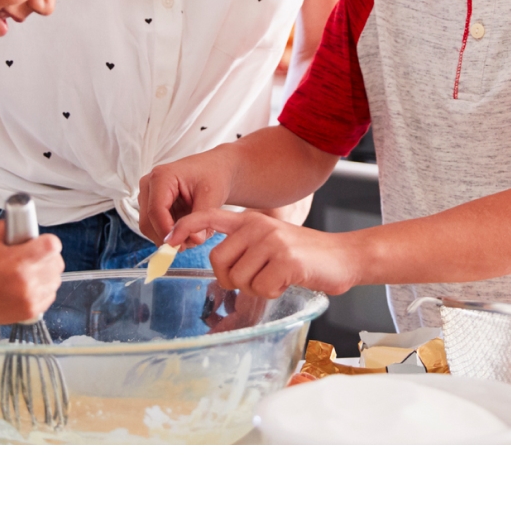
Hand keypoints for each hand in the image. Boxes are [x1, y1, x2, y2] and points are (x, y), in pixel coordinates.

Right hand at [0, 226, 62, 322]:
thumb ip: (8, 226)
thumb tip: (22, 222)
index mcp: (20, 261)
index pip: (53, 245)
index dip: (48, 241)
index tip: (42, 242)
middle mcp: (28, 282)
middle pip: (57, 263)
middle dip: (49, 257)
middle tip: (39, 256)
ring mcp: (30, 299)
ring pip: (56, 280)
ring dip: (48, 274)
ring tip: (34, 271)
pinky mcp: (30, 312)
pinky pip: (50, 296)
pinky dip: (44, 290)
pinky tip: (31, 286)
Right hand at [137, 150, 235, 245]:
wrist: (214, 169)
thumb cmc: (213, 175)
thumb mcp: (212, 195)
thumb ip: (201, 218)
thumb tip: (193, 240)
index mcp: (161, 176)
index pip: (155, 211)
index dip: (166, 232)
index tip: (183, 245)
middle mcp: (149, 185)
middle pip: (148, 222)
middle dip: (168, 238)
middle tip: (191, 244)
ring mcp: (148, 196)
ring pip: (150, 228)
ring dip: (170, 237)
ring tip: (195, 236)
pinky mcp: (151, 205)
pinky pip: (156, 227)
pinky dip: (171, 234)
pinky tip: (190, 230)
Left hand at [170, 209, 360, 298]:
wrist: (343, 256)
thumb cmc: (304, 255)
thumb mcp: (270, 240)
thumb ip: (244, 246)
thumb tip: (218, 269)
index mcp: (249, 220)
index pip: (207, 216)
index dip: (184, 228)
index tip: (167, 241)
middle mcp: (257, 226)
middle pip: (218, 262)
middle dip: (233, 280)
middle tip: (257, 278)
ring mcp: (272, 241)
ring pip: (239, 279)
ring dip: (256, 288)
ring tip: (277, 277)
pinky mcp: (286, 260)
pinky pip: (261, 289)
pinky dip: (272, 293)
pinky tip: (288, 281)